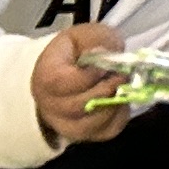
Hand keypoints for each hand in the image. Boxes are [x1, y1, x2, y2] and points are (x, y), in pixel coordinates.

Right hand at [34, 24, 125, 145]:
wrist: (70, 68)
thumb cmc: (78, 50)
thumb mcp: (86, 35)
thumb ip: (95, 40)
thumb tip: (103, 53)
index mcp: (45, 76)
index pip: (60, 83)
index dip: (88, 76)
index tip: (106, 66)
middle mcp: (49, 105)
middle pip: (76, 107)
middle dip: (106, 90)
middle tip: (123, 75)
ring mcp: (64, 123)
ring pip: (90, 125)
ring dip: (113, 105)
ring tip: (122, 87)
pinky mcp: (84, 133)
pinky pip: (104, 132)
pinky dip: (118, 117)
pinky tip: (120, 100)